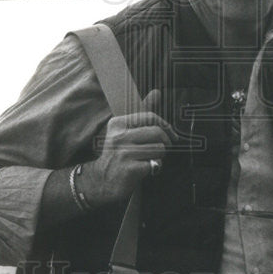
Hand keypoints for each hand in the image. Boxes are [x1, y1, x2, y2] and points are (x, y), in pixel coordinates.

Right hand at [77, 90, 174, 207]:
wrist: (101, 181)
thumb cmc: (118, 155)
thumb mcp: (125, 131)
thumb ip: (142, 113)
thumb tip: (157, 92)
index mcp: (118, 124)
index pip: (150, 117)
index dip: (166, 126)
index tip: (172, 135)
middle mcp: (118, 137)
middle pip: (157, 133)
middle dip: (166, 142)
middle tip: (164, 149)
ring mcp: (123, 153)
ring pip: (159, 149)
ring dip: (160, 156)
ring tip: (150, 159)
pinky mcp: (129, 169)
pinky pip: (155, 163)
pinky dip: (155, 167)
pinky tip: (146, 169)